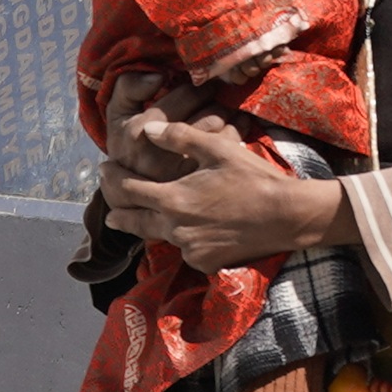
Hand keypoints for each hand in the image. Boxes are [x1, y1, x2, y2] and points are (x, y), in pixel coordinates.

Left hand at [98, 119, 350, 272]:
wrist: (287, 217)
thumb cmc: (253, 177)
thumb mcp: (218, 148)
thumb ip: (179, 137)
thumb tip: (146, 129)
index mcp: (174, 198)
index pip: (129, 190)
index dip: (113, 179)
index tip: (104, 170)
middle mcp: (175, 228)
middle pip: (135, 222)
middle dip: (119, 213)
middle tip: (108, 210)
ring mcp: (190, 249)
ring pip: (160, 236)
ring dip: (151, 226)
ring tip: (144, 218)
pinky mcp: (205, 262)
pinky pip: (184, 249)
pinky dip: (181, 239)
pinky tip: (186, 230)